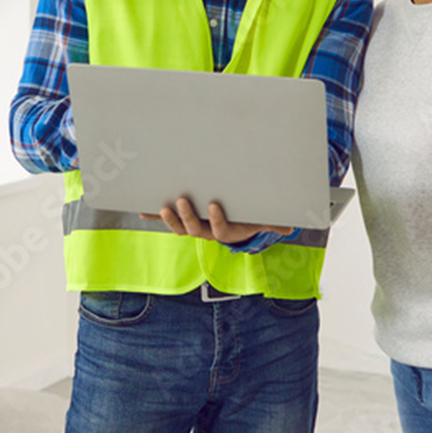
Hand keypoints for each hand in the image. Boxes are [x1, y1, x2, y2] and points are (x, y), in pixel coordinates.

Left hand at [140, 197, 292, 244]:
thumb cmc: (249, 217)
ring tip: (165, 205)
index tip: (214, 205)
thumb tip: (289, 228)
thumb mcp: (262, 218)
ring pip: (180, 227)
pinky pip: (168, 220)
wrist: (235, 221)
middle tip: (182, 201)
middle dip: (187, 217)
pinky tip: (143, 210)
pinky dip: (155, 216)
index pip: (221, 230)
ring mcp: (194, 226)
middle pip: (195, 230)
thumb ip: (274, 222)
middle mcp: (208, 231)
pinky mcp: (183, 219)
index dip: (217, 220)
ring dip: (170, 218)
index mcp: (227, 231)